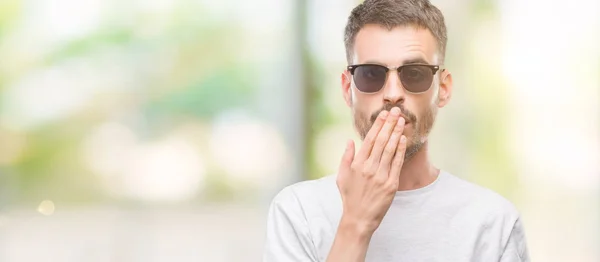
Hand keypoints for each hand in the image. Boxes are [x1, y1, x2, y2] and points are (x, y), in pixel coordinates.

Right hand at [336, 107, 406, 234]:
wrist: (359, 219)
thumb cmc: (349, 197)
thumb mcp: (341, 176)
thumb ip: (346, 157)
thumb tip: (350, 141)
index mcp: (357, 164)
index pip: (369, 140)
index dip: (377, 125)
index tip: (383, 114)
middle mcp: (369, 168)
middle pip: (381, 141)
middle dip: (389, 124)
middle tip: (396, 111)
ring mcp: (381, 176)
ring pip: (390, 150)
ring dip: (396, 133)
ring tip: (402, 121)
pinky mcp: (391, 185)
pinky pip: (397, 164)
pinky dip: (400, 150)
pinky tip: (403, 139)